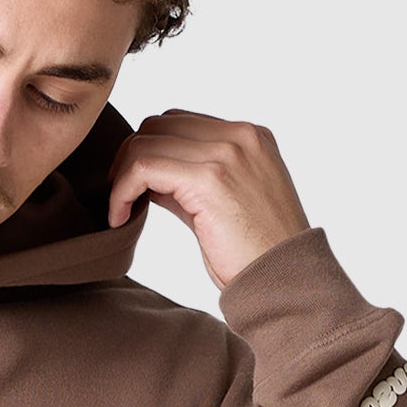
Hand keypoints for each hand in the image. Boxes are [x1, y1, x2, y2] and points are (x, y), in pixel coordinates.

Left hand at [105, 111, 309, 288]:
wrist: (286, 282)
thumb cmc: (259, 256)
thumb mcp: (226, 207)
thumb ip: (190, 183)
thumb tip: (147, 177)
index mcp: (250, 138)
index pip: (180, 123)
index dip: (150, 152)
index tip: (136, 188)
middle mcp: (240, 136)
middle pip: (158, 124)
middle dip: (130, 159)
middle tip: (123, 198)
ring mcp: (226, 152)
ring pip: (146, 141)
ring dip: (121, 176)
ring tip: (120, 210)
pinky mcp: (209, 178)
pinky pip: (143, 166)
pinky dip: (121, 190)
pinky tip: (120, 217)